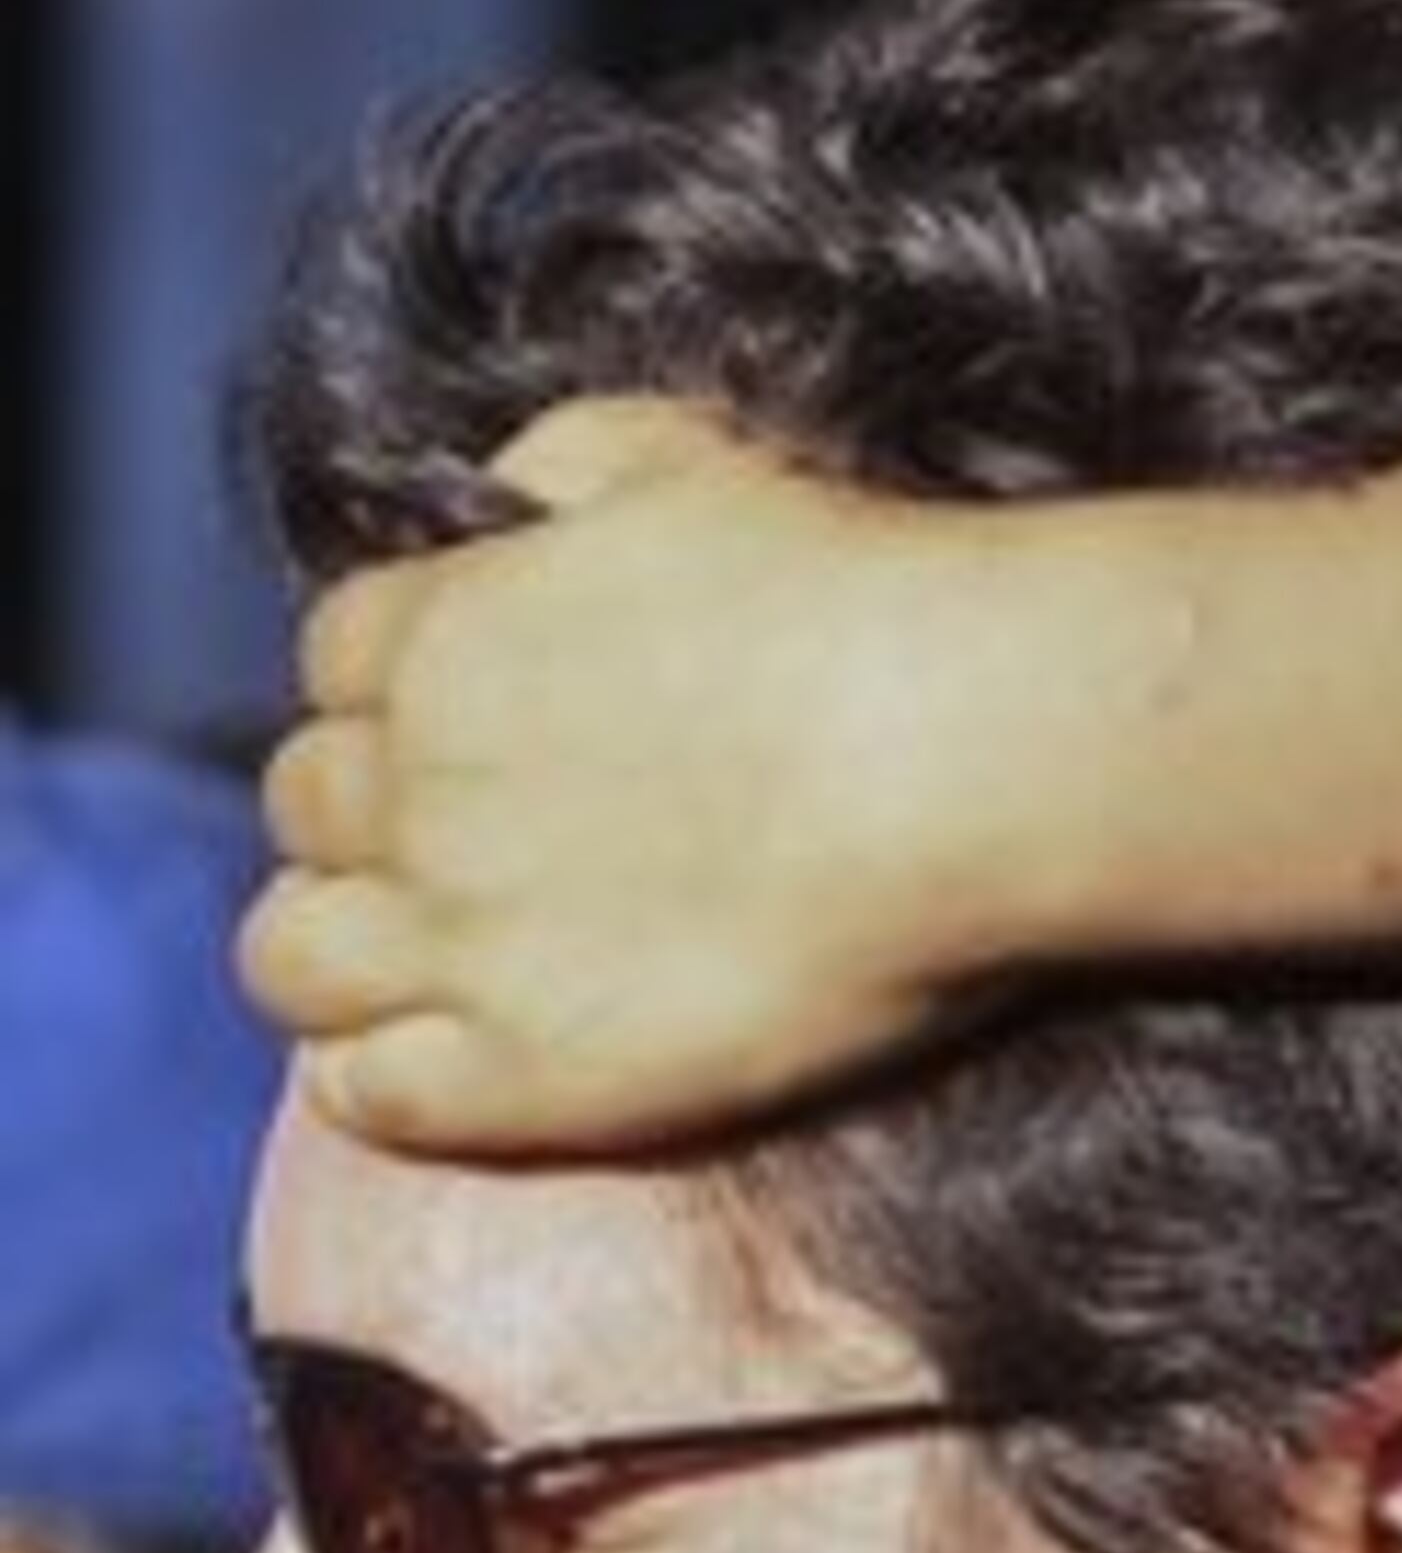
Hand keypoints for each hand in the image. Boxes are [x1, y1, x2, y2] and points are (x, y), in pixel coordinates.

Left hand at [239, 399, 1011, 1155]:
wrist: (963, 754)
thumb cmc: (854, 592)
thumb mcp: (698, 460)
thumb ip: (570, 459)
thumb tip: (505, 489)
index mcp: (451, 632)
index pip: (339, 651)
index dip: (400, 671)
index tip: (470, 694)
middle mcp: (420, 787)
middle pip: (304, 801)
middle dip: (368, 802)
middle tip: (468, 817)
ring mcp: (458, 941)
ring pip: (288, 956)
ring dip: (339, 940)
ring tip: (434, 940)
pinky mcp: (519, 1075)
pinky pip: (364, 1093)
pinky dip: (374, 1068)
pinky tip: (447, 1042)